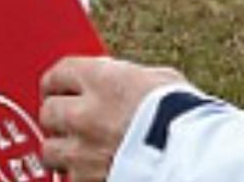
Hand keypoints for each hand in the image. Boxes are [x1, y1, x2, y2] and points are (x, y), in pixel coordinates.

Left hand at [39, 55, 186, 181]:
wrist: (195, 159)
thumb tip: (120, 83)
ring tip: (83, 148)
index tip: (63, 86)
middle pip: (48, 111)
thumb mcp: (163, 81)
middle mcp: (85, 114)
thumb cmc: (188, 117)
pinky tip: (97, 167)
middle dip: (60, 114)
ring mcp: (82, 152)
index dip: (61, 80)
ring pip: (49, 149)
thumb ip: (130, 79)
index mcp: (104, 81)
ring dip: (64, 148)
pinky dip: (79, 173)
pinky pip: (69, 177)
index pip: (59, 73)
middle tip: (74, 117)